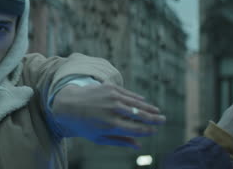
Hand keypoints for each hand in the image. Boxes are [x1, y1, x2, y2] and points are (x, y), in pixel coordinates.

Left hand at [51, 83, 165, 148]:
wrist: (69, 104)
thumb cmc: (84, 125)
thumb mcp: (99, 138)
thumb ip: (120, 142)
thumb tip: (139, 146)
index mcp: (110, 125)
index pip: (135, 128)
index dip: (147, 130)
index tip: (154, 131)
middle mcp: (112, 110)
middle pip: (139, 115)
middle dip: (153, 118)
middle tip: (163, 120)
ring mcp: (111, 97)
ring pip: (136, 103)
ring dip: (148, 107)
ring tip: (157, 111)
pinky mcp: (110, 87)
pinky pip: (127, 93)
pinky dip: (136, 98)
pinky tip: (144, 101)